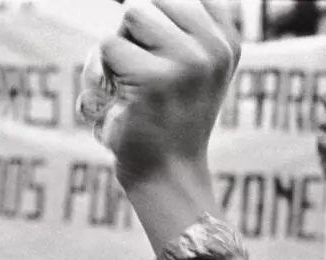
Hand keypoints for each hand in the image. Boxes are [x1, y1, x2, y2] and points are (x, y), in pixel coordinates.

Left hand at [95, 0, 240, 186]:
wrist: (166, 176)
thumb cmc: (166, 124)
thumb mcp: (192, 72)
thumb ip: (183, 31)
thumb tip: (136, 4)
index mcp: (226, 41)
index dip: (153, 25)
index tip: (154, 64)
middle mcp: (213, 48)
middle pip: (149, 3)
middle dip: (131, 35)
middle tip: (135, 77)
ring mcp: (186, 62)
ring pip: (130, 16)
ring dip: (115, 51)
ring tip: (123, 87)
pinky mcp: (153, 79)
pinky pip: (108, 46)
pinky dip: (99, 72)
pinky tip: (114, 100)